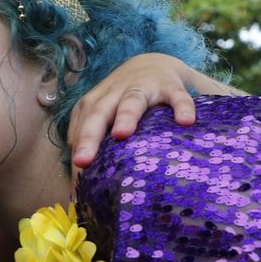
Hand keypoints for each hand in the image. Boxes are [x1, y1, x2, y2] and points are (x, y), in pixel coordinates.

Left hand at [66, 53, 242, 168]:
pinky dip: (181, 107)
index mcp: (94, 105)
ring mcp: (142, 88)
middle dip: (89, 137)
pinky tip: (185, 122)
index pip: (80, 130)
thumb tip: (77, 197)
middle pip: (97, 115)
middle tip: (83, 161)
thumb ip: (93, 150)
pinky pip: (177, 96)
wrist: (153, 64)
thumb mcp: (104, 120)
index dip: (75, 155)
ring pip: (131, 101)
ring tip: (122, 133)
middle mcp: (114, 95)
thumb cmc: (123, 104)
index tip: (75, 184)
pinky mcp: (170, 86)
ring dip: (125, 116)